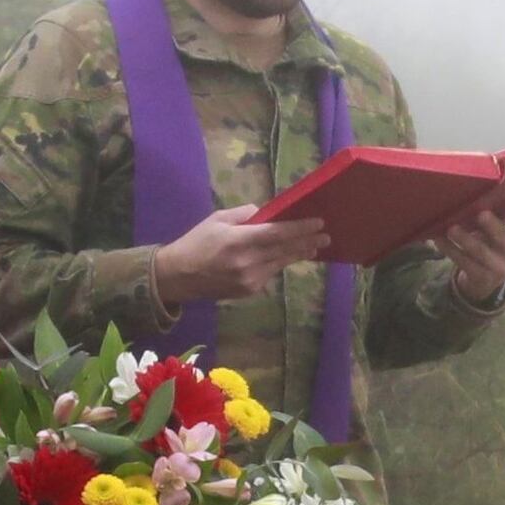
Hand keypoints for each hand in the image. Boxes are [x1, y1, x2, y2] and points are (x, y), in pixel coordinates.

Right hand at [145, 202, 326, 302]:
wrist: (178, 276)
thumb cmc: (196, 242)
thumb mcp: (217, 219)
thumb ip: (244, 214)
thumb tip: (268, 213)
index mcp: (238, 241)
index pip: (276, 233)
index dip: (299, 228)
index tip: (318, 222)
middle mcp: (247, 262)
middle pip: (284, 250)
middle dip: (307, 242)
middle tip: (326, 235)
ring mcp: (249, 280)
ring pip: (280, 263)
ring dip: (298, 253)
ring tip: (315, 246)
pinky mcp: (249, 291)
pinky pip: (270, 273)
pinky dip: (279, 263)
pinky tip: (288, 256)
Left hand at [434, 194, 504, 305]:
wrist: (489, 279)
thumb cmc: (496, 243)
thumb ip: (501, 214)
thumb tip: (484, 189)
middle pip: (502, 238)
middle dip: (492, 226)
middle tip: (481, 214)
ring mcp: (500, 269)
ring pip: (480, 251)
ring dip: (465, 239)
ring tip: (451, 228)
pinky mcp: (481, 277)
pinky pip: (463, 261)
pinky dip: (450, 249)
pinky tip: (439, 239)